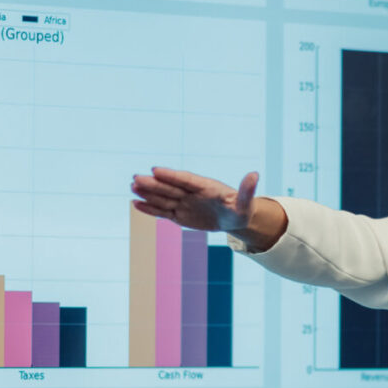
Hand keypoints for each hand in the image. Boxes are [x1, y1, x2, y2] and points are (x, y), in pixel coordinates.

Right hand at [133, 168, 282, 245]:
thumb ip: (247, 190)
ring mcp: (185, 203)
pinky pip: (163, 211)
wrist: (235, 218)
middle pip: (170, 188)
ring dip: (148, 193)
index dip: (171, 176)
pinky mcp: (181, 215)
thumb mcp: (246, 202)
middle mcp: (192, 193)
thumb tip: (254, 175)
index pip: (186, 180)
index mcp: (206, 187)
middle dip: (153, 184)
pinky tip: (135, 204)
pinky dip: (150, 208)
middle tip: (135, 178)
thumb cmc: (242, 209)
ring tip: (132, 187)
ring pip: (164, 198)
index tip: (155, 170)